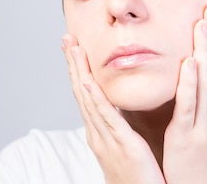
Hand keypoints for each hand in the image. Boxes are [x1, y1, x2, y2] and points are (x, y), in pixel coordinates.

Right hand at [62, 34, 165, 183]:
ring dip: (79, 72)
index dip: (78, 69)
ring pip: (89, 100)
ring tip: (74, 48)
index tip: (75, 46)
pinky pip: (108, 119)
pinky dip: (96, 99)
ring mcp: (107, 140)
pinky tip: (88, 82)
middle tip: (67, 37)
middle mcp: (98, 134)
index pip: (85, 94)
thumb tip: (120, 105)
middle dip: (73, 63)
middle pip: (81, 92)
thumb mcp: (126, 147)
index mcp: (100, 132)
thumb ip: (122, 126)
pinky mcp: (123, 147)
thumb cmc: (139, 180)